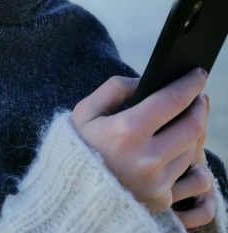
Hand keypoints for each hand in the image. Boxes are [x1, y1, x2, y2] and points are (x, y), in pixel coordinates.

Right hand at [70, 68, 214, 227]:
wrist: (73, 195)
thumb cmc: (78, 147)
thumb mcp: (84, 112)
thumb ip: (114, 89)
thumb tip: (145, 81)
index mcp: (126, 131)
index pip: (171, 100)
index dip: (190, 84)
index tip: (198, 73)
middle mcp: (146, 159)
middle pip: (191, 126)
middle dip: (199, 106)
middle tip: (198, 95)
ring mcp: (157, 183)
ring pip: (193, 150)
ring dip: (194, 130)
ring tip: (186, 118)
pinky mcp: (163, 200)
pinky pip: (189, 176)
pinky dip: (190, 158)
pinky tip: (181, 146)